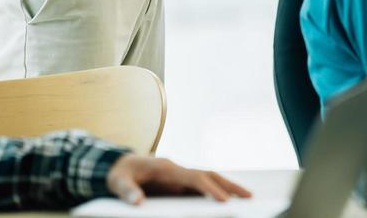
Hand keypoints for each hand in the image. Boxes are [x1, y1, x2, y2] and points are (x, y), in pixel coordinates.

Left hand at [105, 154, 250, 203]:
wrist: (117, 164)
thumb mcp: (117, 182)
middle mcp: (178, 169)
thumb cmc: (119, 174)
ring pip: (209, 178)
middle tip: (248, 196)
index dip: (210, 189)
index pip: (194, 178)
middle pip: (210, 174)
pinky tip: (225, 199)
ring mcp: (180, 175)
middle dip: (229, 185)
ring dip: (227, 186)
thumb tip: (138, 201)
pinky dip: (216, 190)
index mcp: (167, 168)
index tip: (224, 201)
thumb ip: (127, 191)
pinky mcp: (179, 182)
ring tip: (245, 197)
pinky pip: (202, 185)